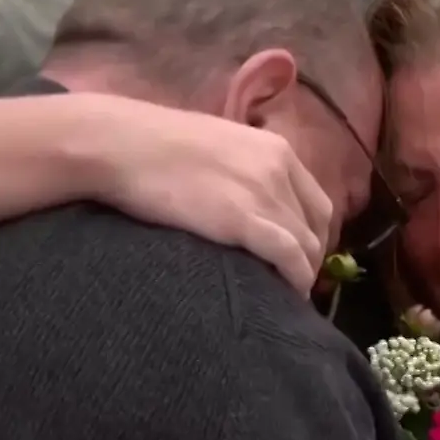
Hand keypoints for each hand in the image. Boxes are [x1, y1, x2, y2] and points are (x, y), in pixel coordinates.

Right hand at [81, 94, 332, 293]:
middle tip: (294, 281)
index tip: (302, 255)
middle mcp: (279, 169)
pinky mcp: (243, 219)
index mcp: (276, 149)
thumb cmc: (155, 143)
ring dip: (304, 273)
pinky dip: (296, 280)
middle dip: (313, 257)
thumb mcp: (217, 146)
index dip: (314, 234)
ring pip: (307, 244)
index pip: (316, 200)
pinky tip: (289, 296)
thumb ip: (242, 169)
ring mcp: (264, 193)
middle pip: (317, 225)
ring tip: (287, 295)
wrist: (122, 144)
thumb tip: (242, 196)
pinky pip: (288, 256)